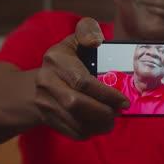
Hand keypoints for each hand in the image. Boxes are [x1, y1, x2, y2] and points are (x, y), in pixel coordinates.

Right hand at [34, 17, 129, 139]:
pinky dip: (91, 131)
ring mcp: (45, 103)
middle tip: (119, 112)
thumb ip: (87, 31)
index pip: (82, 81)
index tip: (124, 100)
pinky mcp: (48, 119)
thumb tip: (96, 39)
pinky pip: (73, 131)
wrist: (39, 84)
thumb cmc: (67, 60)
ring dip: (100, 124)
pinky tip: (100, 123)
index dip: (106, 93)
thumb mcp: (75, 40)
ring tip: (112, 118)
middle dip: (103, 111)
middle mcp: (46, 82)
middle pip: (76, 104)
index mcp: (56, 59)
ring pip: (75, 121)